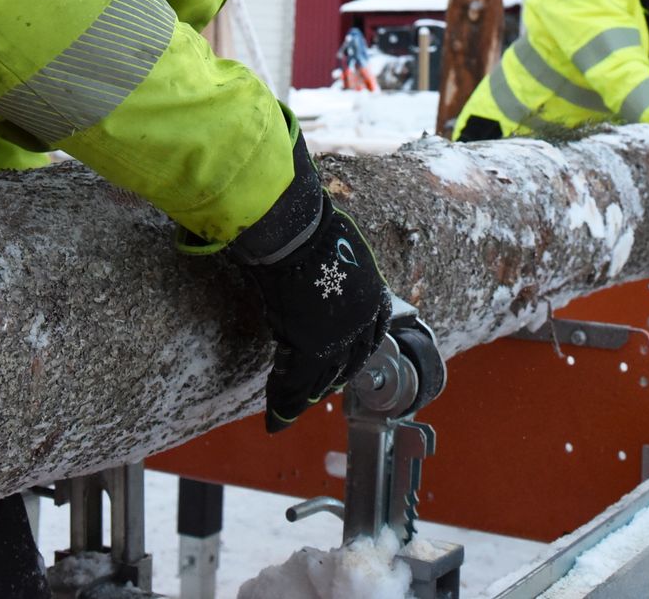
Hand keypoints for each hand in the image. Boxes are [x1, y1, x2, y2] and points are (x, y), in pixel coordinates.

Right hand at [232, 137, 391, 431]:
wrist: (297, 232)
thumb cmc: (313, 231)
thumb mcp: (339, 253)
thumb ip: (336, 271)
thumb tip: (321, 262)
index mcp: (373, 299)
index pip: (369, 337)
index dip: (355, 354)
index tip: (346, 366)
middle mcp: (360, 324)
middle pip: (348, 363)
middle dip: (333, 379)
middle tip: (318, 392)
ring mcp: (336, 339)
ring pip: (320, 379)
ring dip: (306, 396)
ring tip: (293, 409)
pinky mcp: (309, 348)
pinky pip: (294, 383)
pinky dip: (284, 402)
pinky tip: (275, 417)